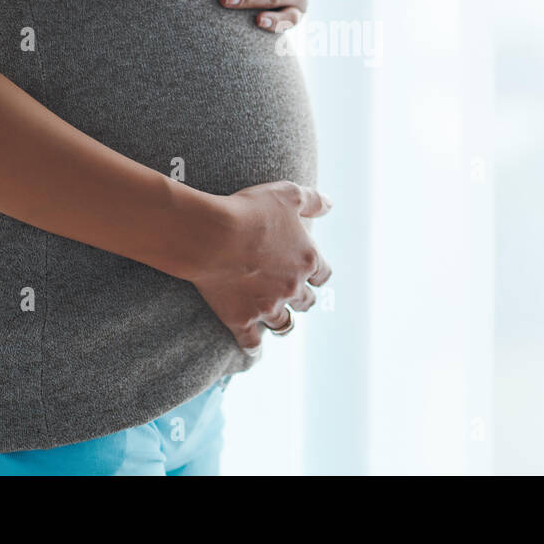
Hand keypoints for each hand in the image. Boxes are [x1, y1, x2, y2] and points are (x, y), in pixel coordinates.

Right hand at [187, 181, 332, 353]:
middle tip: (292, 295)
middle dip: (301, 298)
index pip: (323, 274)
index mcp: (307, 259)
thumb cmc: (250, 211)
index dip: (317, 273)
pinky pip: (251, 344)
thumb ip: (313, 201)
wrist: (212, 235)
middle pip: (306, 302)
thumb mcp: (287, 194)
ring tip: (276, 320)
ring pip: (284, 325)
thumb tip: (331, 206)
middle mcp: (292, 287)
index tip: (310, 273)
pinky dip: (253, 348)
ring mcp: (267, 307)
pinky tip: (253, 350)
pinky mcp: (241, 320)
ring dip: (282, 322)